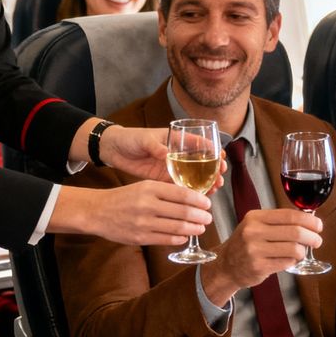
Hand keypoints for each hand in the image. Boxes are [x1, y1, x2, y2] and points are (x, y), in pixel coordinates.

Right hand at [52, 181, 213, 246]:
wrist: (98, 212)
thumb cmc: (124, 197)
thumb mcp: (143, 186)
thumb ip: (165, 191)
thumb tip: (191, 198)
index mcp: (150, 188)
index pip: (182, 194)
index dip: (199, 200)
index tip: (208, 203)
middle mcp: (148, 205)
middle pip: (183, 212)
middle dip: (201, 216)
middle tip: (208, 218)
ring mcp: (144, 223)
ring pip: (178, 228)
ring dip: (194, 229)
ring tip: (201, 228)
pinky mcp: (140, 237)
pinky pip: (166, 239)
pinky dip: (180, 238)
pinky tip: (185, 236)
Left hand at [100, 125, 225, 189]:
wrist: (114, 150)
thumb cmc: (130, 138)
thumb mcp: (143, 139)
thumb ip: (155, 146)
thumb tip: (166, 153)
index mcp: (175, 139)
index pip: (199, 143)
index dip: (212, 150)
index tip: (221, 157)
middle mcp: (177, 154)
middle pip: (201, 162)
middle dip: (213, 169)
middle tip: (221, 177)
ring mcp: (171, 167)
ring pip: (193, 176)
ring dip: (205, 182)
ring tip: (215, 189)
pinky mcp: (163, 179)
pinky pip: (180, 186)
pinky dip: (190, 192)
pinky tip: (199, 198)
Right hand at [200, 209, 322, 305]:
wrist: (226, 265)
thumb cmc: (246, 243)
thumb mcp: (256, 225)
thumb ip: (278, 221)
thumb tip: (309, 218)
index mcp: (255, 217)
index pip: (289, 215)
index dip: (309, 220)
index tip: (318, 225)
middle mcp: (253, 232)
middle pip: (295, 232)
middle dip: (312, 237)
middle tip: (317, 241)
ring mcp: (255, 250)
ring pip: (294, 249)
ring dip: (303, 251)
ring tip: (302, 252)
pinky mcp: (259, 267)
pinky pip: (287, 263)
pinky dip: (293, 261)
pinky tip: (289, 260)